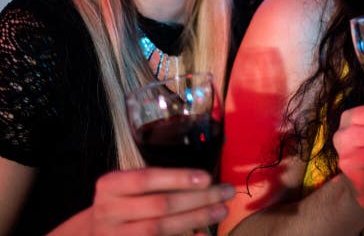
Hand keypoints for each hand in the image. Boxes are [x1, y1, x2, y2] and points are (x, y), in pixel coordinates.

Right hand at [67, 168, 233, 235]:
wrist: (94, 232)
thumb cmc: (123, 201)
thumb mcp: (129, 185)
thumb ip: (159, 183)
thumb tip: (205, 182)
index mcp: (110, 186)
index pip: (145, 179)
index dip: (177, 178)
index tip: (207, 177)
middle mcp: (109, 211)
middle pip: (159, 205)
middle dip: (197, 199)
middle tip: (225, 192)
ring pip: (159, 229)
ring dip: (196, 218)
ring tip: (221, 210)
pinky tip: (204, 234)